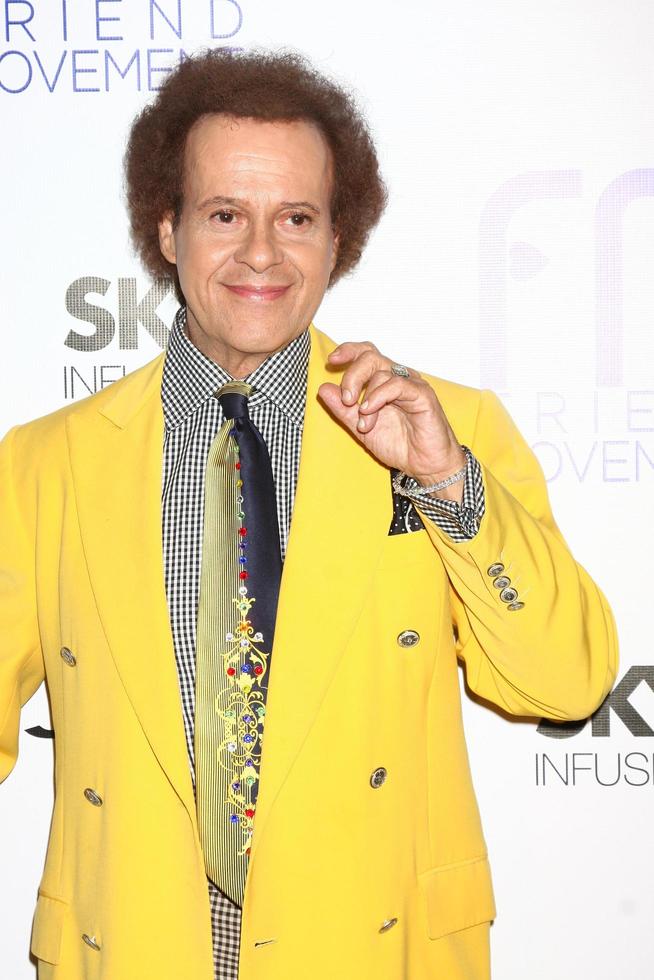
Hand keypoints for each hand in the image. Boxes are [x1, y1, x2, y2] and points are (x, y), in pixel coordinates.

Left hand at [317, 341, 465, 501]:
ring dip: (366, 399)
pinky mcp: (423, 395)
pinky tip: (369, 411)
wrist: (424, 465)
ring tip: (365, 424)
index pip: (365, 354)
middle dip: (352, 376)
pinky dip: (379, 396)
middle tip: (346, 399)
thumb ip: (343, 410)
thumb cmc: (399, 444)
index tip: (331, 362)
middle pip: (371, 357)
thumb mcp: (361, 428)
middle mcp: (398, 378)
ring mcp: (411, 385)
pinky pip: (398, 385)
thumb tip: (323, 389)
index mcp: (383, 382)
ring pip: (382, 373)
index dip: (348, 351)